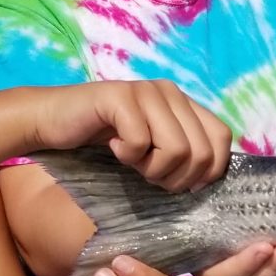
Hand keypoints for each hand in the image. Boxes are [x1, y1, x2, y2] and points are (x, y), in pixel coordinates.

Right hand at [32, 80, 232, 191]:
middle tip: (149, 174)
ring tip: (133, 161)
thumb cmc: (105, 141)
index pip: (222, 137)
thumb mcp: (153, 149)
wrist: (52, 122)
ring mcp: (146, 91)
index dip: (210, 170)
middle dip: (177, 178)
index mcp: (184, 102)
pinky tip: (113, 146)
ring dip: (153, 169)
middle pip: (202, 151)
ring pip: (177, 149)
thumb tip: (209, 179)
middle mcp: (170, 91)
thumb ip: (183, 153)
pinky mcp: (119, 97)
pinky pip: (140, 143)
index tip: (183, 184)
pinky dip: (126, 156)